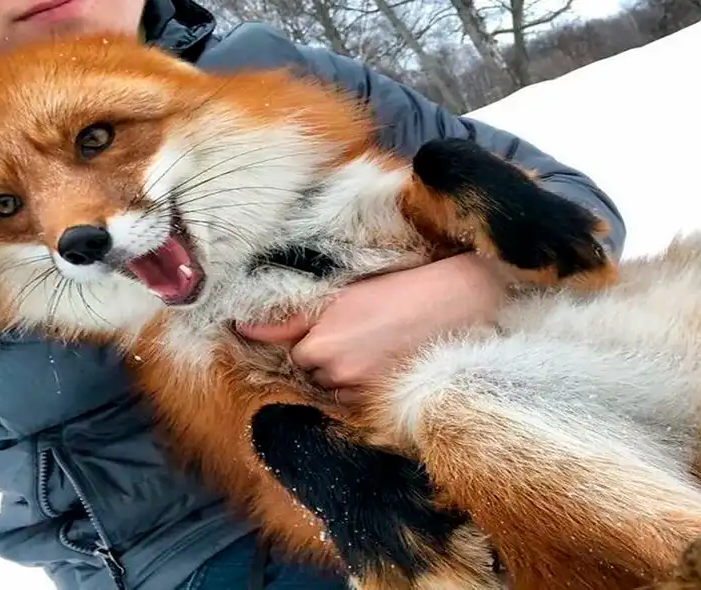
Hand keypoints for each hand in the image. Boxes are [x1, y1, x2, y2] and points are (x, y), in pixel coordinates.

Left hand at [236, 253, 509, 403]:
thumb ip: (289, 319)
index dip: (314, 342)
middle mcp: (338, 374)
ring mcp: (365, 394)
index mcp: (320, 342)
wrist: (460, 300)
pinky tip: (390, 366)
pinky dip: (371, 391)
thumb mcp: (343, 295)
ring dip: (349, 379)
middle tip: (363, 336)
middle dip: (328, 362)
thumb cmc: (402, 290)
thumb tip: (240, 328)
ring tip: (379, 350)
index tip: (338, 328)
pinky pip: (363, 406)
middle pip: (315, 378)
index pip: (296, 356)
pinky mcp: (389, 405)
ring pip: (339, 394)